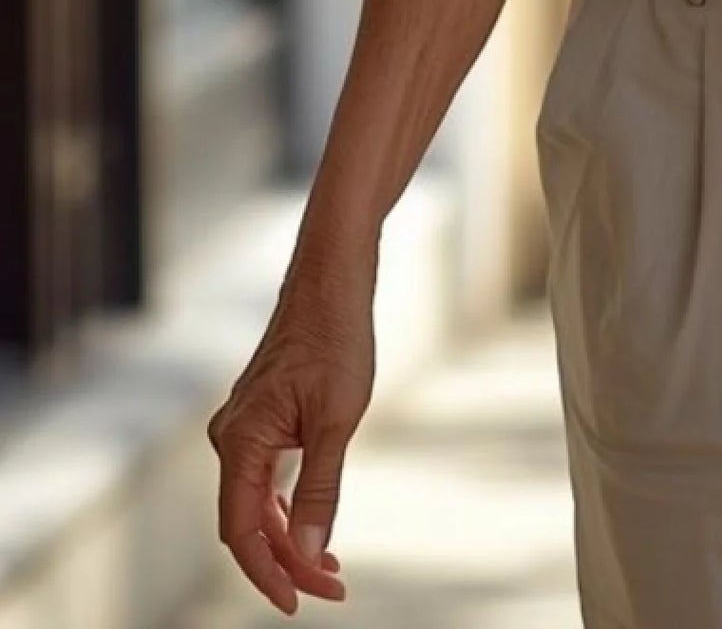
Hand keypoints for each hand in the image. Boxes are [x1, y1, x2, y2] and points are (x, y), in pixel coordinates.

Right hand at [207, 254, 375, 613]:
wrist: (332, 280)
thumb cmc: (337, 339)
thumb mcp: (337, 419)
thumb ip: (318, 489)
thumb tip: (307, 554)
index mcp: (238, 442)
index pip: (241, 532)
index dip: (269, 573)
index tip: (301, 602)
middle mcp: (228, 438)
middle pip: (247, 523)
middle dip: (286, 562)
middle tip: (333, 588)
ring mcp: (241, 428)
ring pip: (254, 503)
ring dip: (287, 539)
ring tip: (329, 569)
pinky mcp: (259, 419)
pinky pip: (261, 478)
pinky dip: (284, 508)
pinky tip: (309, 526)